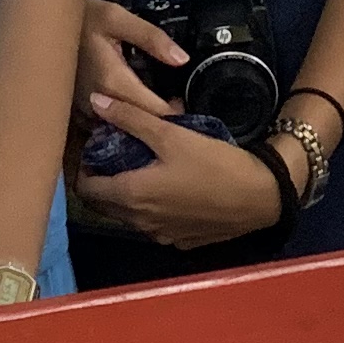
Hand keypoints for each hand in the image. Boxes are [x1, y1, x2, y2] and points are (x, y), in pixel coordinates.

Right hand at [71, 1, 185, 137]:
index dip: (174, 114)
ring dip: (136, 129)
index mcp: (112, 81)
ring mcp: (83, 112)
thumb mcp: (117, 17)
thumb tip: (182, 60)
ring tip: (155, 121)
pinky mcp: (74, 114)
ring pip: (117, 132)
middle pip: (136, 128)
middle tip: (175, 113)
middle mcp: (96, 104)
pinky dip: (117, 128)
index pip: (153, 112)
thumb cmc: (82, 18)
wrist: (41, 24)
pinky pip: (101, 129)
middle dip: (158, 125)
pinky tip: (129, 120)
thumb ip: (152, 38)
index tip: (185, 107)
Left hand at [72, 66, 284, 251]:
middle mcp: (139, 223)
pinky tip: (168, 187)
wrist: (260, 198)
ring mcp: (160, 235)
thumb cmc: (213, 164)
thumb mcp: (171, 135)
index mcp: (130, 197)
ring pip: (129, 216)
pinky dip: (151, 208)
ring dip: (126, 194)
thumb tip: (95, 101)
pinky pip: (154, 224)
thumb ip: (130, 118)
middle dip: (102, 180)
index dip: (82, 168)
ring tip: (140, 166)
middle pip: (104, 205)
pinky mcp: (181, 241)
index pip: (85, 189)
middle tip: (113, 154)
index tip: (92, 149)